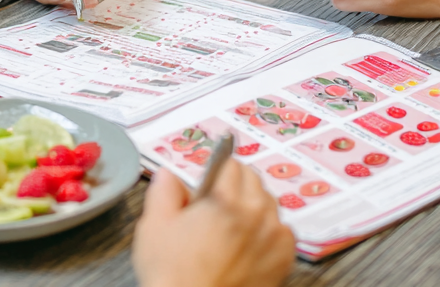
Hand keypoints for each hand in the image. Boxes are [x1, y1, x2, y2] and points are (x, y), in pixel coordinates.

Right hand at [133, 164, 294, 286]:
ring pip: (270, 203)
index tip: (209, 185)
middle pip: (253, 179)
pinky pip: (284, 231)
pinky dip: (271, 232)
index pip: (230, 163)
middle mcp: (254, 215)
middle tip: (218, 205)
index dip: (215, 172)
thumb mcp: (155, 226)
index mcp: (225, 199)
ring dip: (255, 206)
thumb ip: (164, 191)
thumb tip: (169, 176)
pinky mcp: (282, 261)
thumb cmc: (175, 279)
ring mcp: (272, 238)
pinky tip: (251, 243)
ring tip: (233, 225)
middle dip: (236, 185)